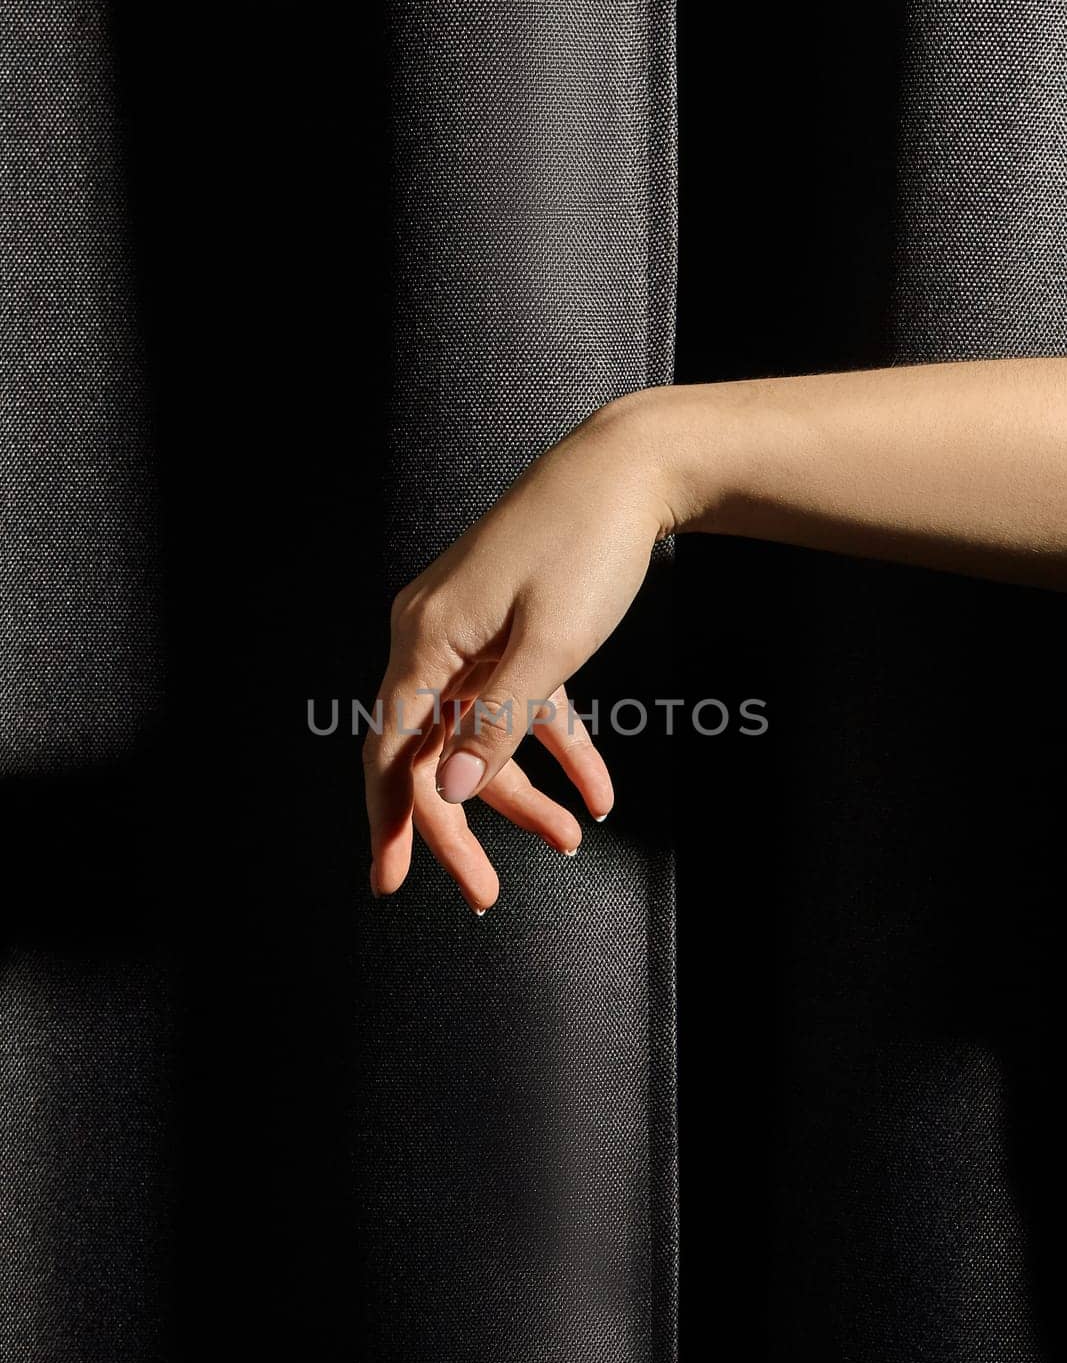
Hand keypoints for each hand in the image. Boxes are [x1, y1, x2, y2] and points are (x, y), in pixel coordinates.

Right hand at [363, 391, 675, 910]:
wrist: (630, 469)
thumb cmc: (586, 546)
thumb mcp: (549, 647)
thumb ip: (495, 724)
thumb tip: (445, 790)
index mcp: (426, 640)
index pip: (392, 750)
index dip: (390, 822)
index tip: (390, 883)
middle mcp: (433, 638)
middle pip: (432, 751)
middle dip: (462, 826)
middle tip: (485, 892)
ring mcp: (470, 634)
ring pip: (479, 735)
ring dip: (522, 792)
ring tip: (572, 836)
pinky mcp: (508, 630)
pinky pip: (518, 705)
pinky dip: (553, 746)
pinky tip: (597, 791)